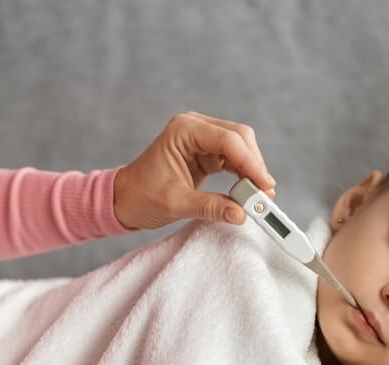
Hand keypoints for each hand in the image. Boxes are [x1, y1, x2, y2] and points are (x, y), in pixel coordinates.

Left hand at [112, 111, 276, 230]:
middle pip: (239, 138)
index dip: (251, 163)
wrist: (123, 200)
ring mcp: (201, 138)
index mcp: (183, 130)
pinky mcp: (205, 152)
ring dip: (251, 170)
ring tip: (259, 196)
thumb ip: (210, 207)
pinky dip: (242, 174)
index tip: (264, 186)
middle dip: (254, 165)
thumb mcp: (176, 204)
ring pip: (240, 147)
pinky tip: (248, 191)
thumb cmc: (141, 197)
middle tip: (265, 193)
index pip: (227, 140)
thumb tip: (241, 214)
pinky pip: (232, 158)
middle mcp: (194, 127)